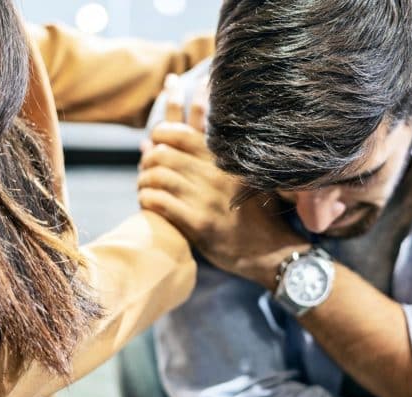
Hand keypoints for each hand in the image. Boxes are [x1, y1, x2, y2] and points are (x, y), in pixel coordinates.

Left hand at [138, 75, 307, 288]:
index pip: (181, 133)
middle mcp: (216, 175)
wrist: (268, 249)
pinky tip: (148, 202)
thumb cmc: (249, 211)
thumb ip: (201, 156)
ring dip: (144, 181)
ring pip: (159, 177)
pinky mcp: (200, 223)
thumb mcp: (236, 176)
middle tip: (145, 168)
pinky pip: (160, 202)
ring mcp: (207, 199)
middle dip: (147, 159)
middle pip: (164, 154)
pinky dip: (147, 200)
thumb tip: (159, 137)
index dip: (160, 134)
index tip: (155, 142)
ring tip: (144, 187)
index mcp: (224, 160)